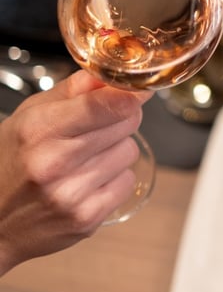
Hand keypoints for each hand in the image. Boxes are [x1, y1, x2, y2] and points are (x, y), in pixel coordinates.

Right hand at [0, 71, 151, 274]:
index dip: (132, 93)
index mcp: (39, 129)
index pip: (107, 103)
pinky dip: (115, 179)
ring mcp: (72, 193)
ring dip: (116, 150)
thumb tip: (113, 73)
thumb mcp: (30, 115)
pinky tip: (88, 181)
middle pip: (127, 122)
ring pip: (130, 151)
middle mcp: (55, 162)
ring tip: (85, 159)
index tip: (140, 89)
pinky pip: (128, 181)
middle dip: (120, 118)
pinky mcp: (87, 218)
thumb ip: (75, 89)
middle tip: (95, 128)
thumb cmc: (11, 162)